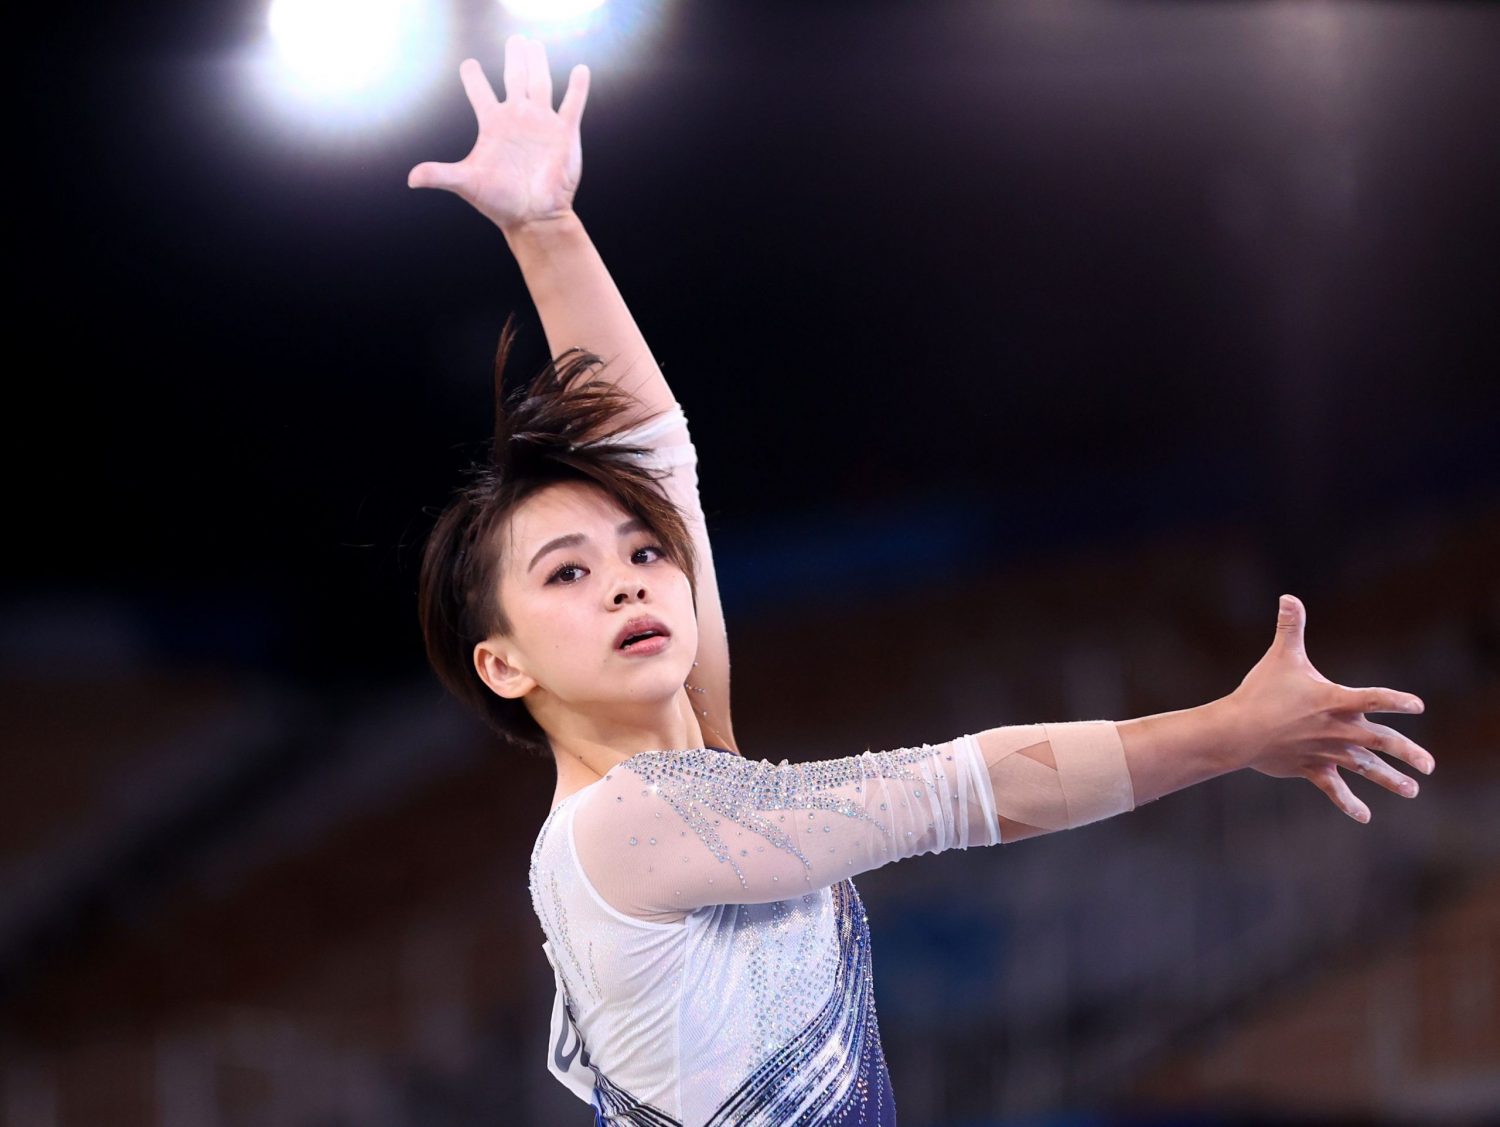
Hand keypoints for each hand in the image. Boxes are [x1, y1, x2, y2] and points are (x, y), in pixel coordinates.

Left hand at [408, 35, 589, 232]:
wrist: (534, 217)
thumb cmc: (500, 202)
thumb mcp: (467, 183)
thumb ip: (440, 174)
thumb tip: (411, 179)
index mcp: (493, 125)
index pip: (480, 92)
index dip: (473, 78)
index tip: (468, 65)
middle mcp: (518, 119)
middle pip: (514, 78)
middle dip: (515, 58)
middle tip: (515, 39)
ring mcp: (542, 124)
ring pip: (540, 83)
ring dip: (538, 63)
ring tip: (535, 44)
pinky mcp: (565, 133)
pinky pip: (573, 104)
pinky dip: (578, 88)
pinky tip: (580, 70)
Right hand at [1223, 594, 1433, 822]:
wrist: (1237, 731)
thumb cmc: (1259, 691)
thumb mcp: (1279, 657)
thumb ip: (1290, 627)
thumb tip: (1289, 596)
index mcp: (1334, 700)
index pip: (1374, 699)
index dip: (1397, 702)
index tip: (1418, 706)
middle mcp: (1337, 729)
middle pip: (1381, 742)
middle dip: (1408, 753)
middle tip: (1429, 765)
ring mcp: (1326, 752)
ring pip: (1365, 769)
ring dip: (1390, 780)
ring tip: (1413, 790)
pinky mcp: (1311, 768)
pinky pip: (1334, 789)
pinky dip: (1348, 803)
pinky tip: (1364, 817)